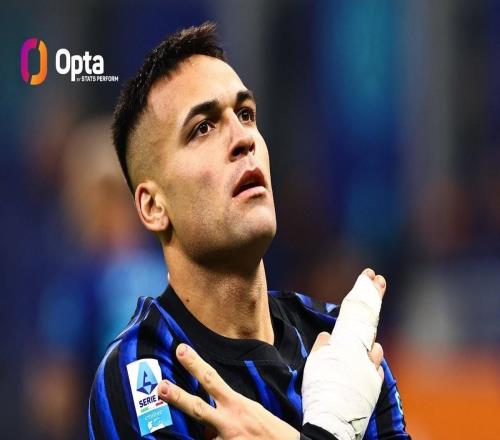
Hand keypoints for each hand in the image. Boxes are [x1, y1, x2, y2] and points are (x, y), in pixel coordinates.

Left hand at [158, 343, 299, 439]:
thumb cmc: (272, 431)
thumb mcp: (252, 412)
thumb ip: (229, 412)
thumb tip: (208, 424)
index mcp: (237, 404)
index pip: (212, 379)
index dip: (195, 364)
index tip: (181, 349)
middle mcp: (229, 421)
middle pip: (197, 407)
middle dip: (177, 396)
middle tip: (160, 386)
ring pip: (204, 437)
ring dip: (210, 437)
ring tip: (227, 433)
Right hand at [302, 268, 386, 439]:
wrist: (334, 421)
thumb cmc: (319, 390)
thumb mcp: (314, 364)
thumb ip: (323, 347)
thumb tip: (328, 336)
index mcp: (345, 342)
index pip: (354, 310)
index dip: (361, 291)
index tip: (368, 275)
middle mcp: (361, 351)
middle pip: (368, 318)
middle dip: (373, 296)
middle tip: (378, 278)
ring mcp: (370, 366)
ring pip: (373, 338)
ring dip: (372, 324)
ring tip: (375, 303)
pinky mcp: (375, 381)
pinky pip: (375, 361)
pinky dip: (373, 353)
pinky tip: (375, 349)